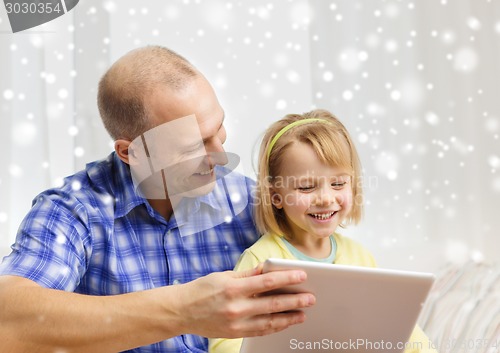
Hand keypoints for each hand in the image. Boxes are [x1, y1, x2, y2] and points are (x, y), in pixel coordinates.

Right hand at [174, 267, 314, 337]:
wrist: (181, 311)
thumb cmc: (202, 289)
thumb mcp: (224, 276)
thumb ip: (248, 274)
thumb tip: (268, 268)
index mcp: (233, 288)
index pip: (266, 282)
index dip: (286, 279)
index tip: (302, 276)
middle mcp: (236, 307)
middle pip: (272, 304)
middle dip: (294, 301)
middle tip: (310, 298)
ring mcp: (236, 323)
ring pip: (269, 321)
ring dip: (289, 317)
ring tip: (303, 313)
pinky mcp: (235, 334)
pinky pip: (260, 331)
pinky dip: (275, 327)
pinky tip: (285, 322)